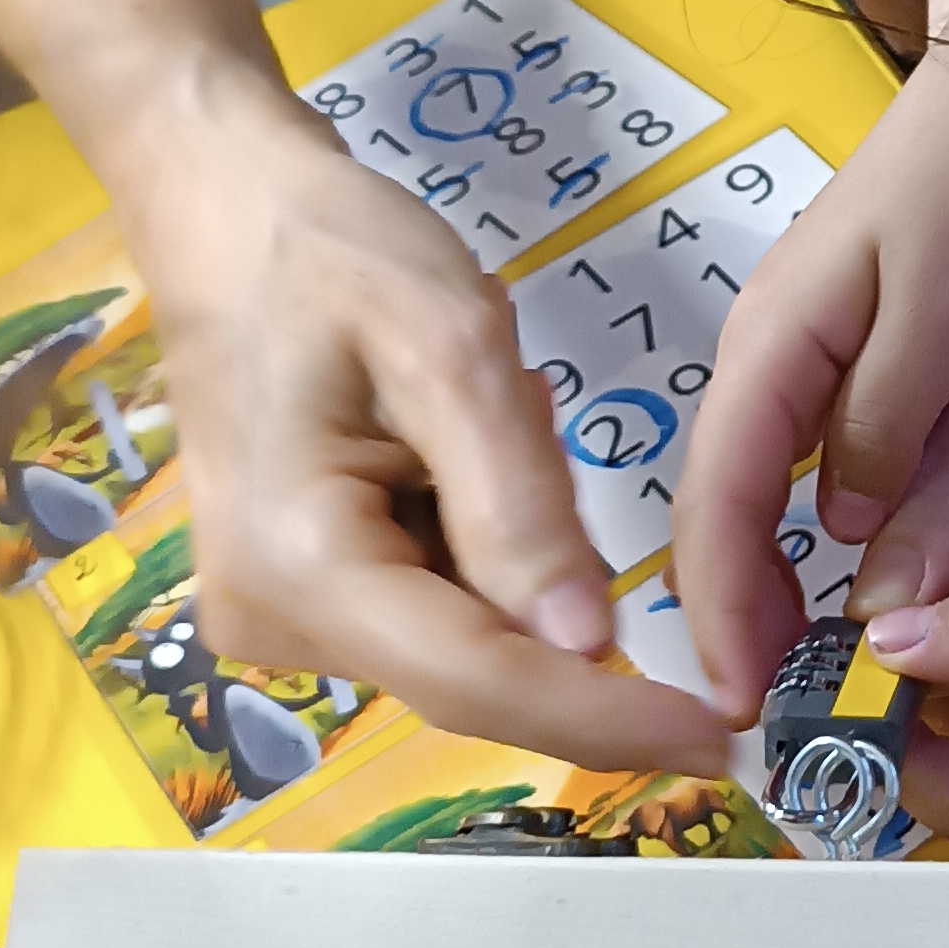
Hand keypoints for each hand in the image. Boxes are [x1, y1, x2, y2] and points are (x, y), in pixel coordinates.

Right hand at [131, 82, 729, 773]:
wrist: (226, 211)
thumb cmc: (331, 255)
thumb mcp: (450, 348)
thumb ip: (517, 505)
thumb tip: (586, 642)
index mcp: (297, 567)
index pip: (477, 684)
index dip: (604, 718)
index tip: (722, 737)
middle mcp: (273, 620)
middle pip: (471, 663)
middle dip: (551, 580)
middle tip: (525, 418)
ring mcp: (278, 613)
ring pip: (462, 628)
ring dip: (512, 542)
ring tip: (474, 409)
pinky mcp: (299, 592)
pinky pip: (432, 595)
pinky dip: (476, 529)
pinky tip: (444, 435)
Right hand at [671, 0, 948, 712]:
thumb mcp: (945, 311)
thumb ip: (891, 424)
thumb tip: (839, 539)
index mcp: (775, 344)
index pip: (716, 494)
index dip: (719, 600)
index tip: (734, 695)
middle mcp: (770, 359)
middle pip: (723, 505)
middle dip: (732, 612)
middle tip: (762, 714)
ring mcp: (805, 360)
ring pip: (760, 493)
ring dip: (766, 584)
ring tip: (794, 676)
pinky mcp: (849, 363)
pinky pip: (807, 468)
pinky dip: (808, 536)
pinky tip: (840, 586)